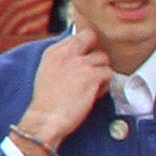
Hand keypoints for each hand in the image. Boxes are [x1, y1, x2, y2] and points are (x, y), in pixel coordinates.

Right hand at [22, 29, 112, 148]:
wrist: (46, 119)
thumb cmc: (47, 102)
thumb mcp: (48, 71)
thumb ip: (63, 59)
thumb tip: (81, 55)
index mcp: (54, 51)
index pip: (77, 36)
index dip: (85, 47)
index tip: (85, 59)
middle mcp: (67, 53)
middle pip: (92, 37)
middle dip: (96, 51)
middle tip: (94, 67)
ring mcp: (80, 63)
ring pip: (104, 58)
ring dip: (102, 72)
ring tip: (93, 85)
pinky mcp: (92, 76)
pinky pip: (109, 74)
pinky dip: (105, 85)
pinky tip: (95, 94)